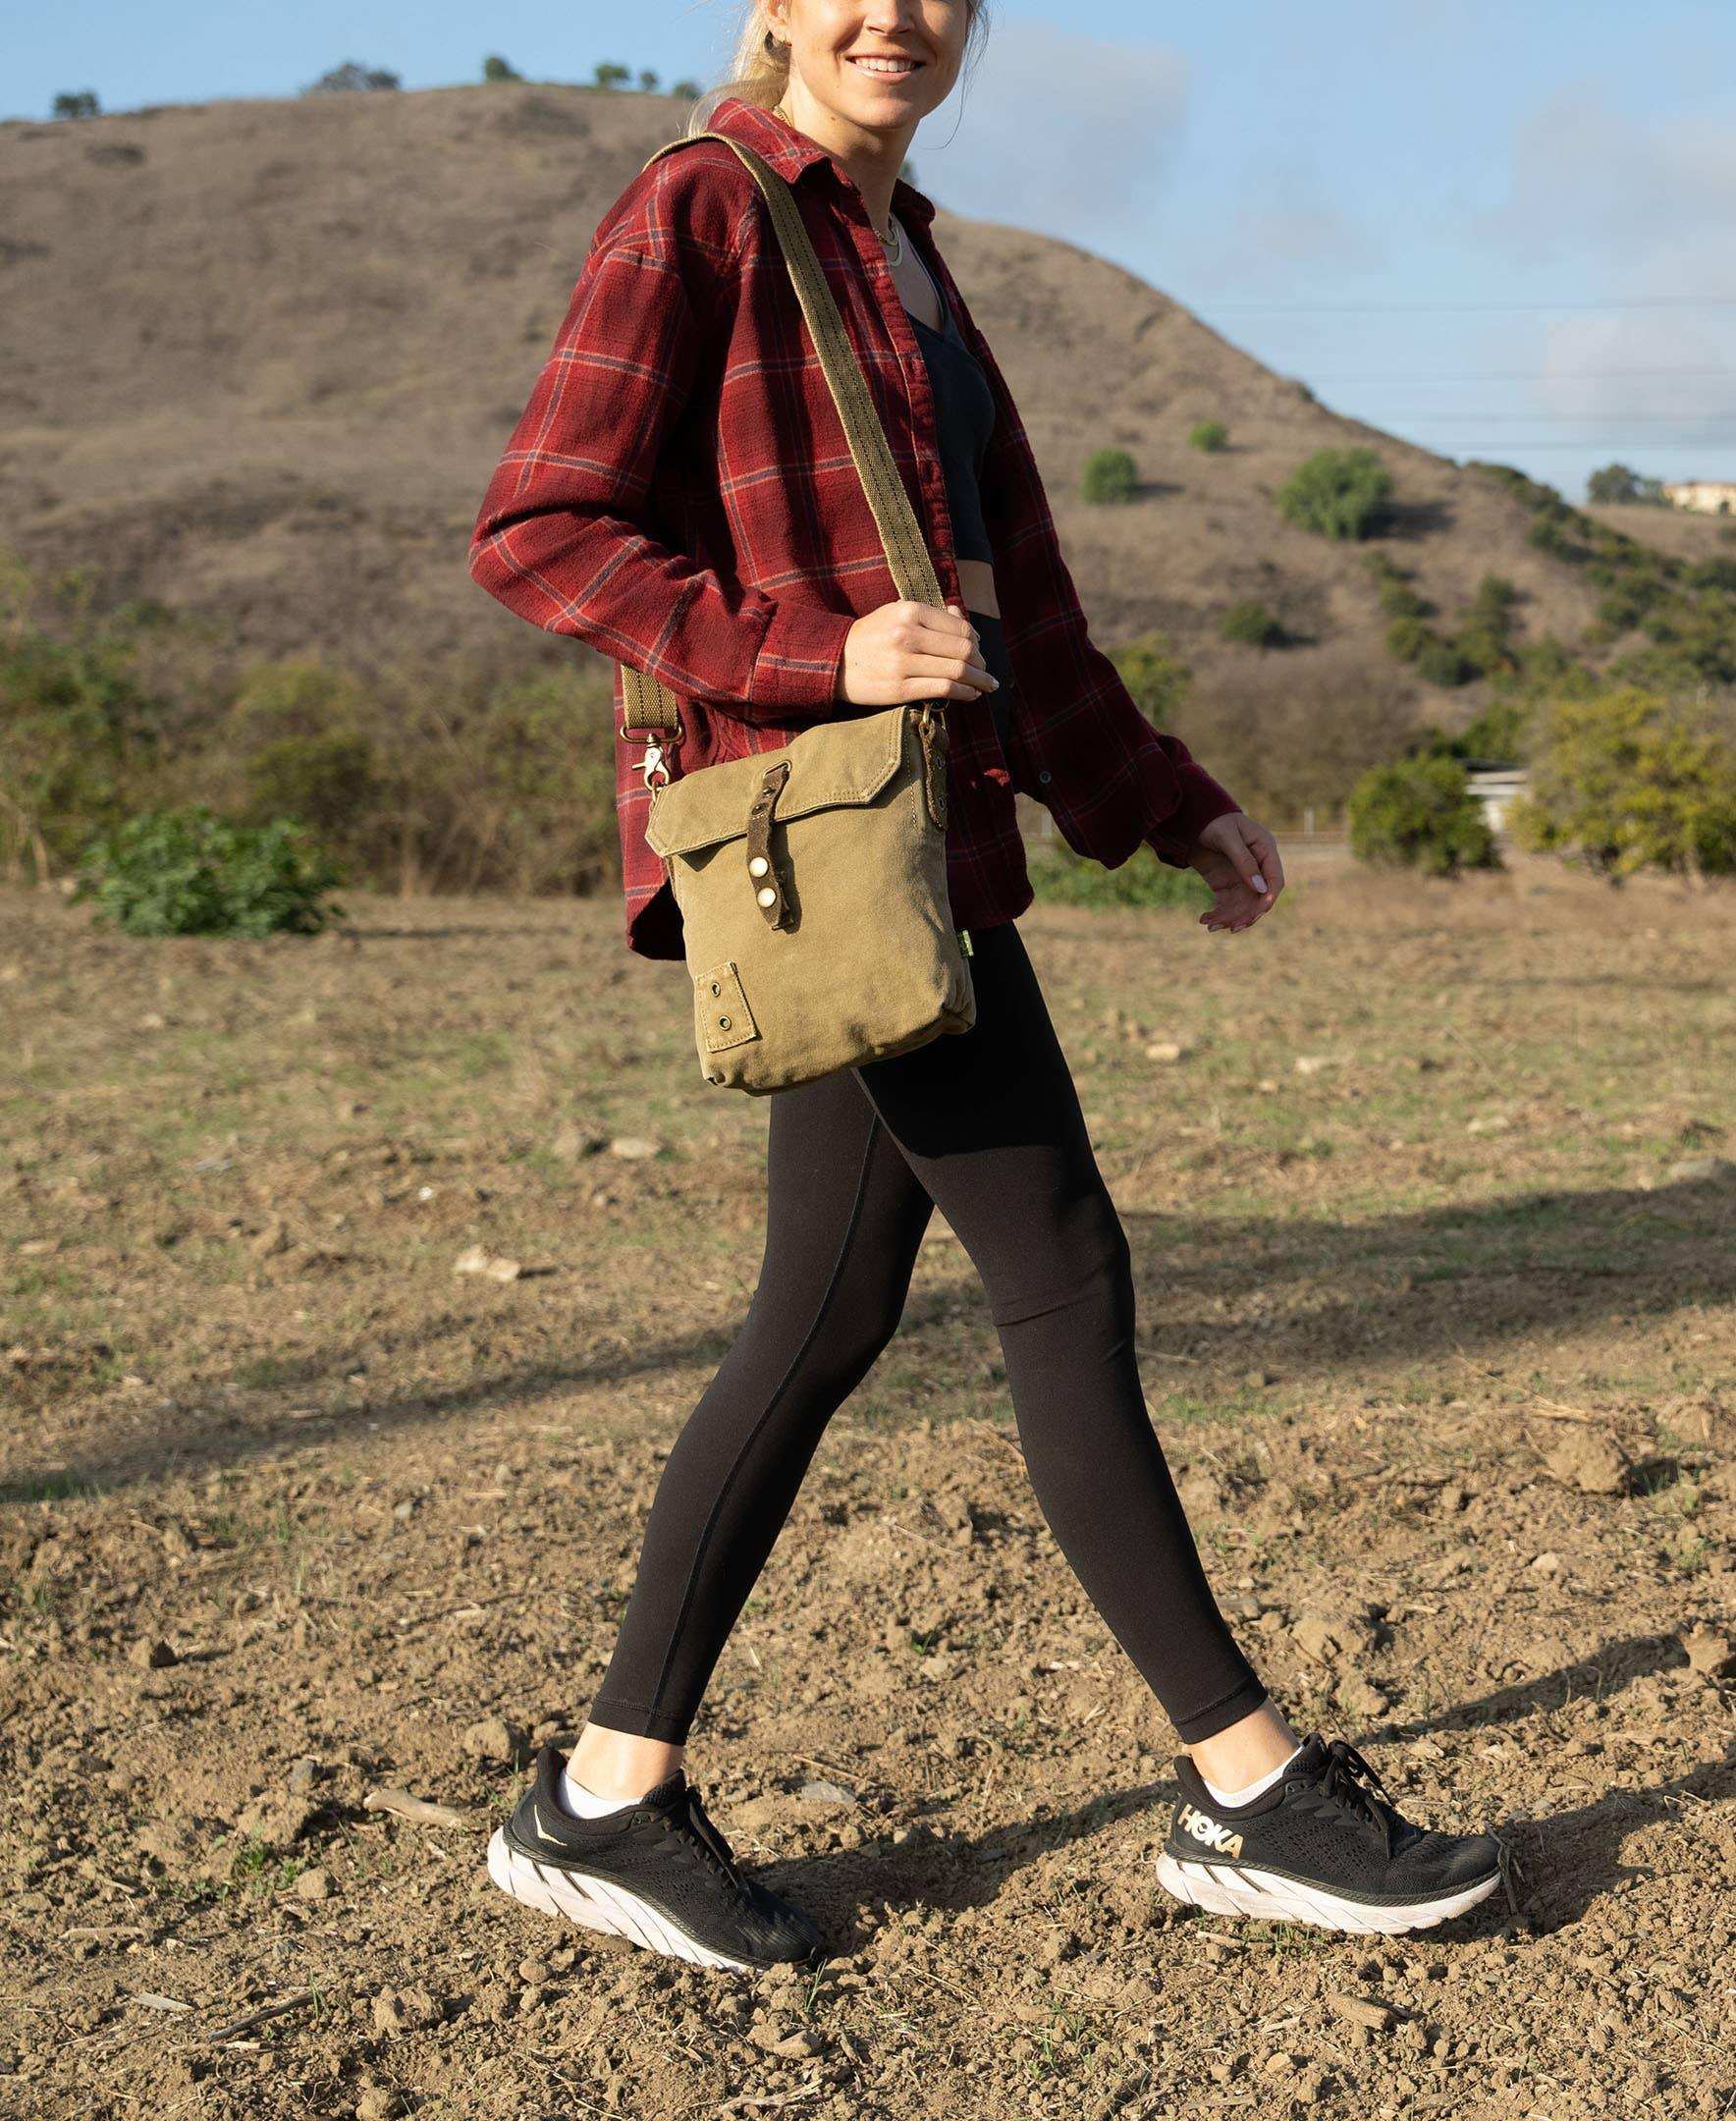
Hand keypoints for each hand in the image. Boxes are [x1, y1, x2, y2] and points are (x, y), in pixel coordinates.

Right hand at [837, 600, 999, 706]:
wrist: (833, 661)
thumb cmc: (871, 637)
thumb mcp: (896, 614)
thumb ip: (930, 616)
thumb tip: (964, 621)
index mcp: (909, 611)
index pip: (959, 627)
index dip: (976, 641)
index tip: (980, 651)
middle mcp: (907, 634)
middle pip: (963, 649)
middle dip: (981, 663)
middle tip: (986, 672)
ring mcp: (903, 663)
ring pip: (956, 670)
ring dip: (978, 680)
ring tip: (986, 686)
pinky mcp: (899, 689)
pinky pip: (943, 689)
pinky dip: (964, 693)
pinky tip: (970, 695)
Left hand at [1190, 813, 1283, 932]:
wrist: (1192, 819)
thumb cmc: (1213, 821)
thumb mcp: (1228, 838)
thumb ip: (1244, 861)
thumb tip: (1261, 889)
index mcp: (1265, 850)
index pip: (1275, 879)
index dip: (1269, 897)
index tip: (1259, 912)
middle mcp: (1256, 866)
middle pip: (1258, 897)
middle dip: (1247, 914)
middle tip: (1233, 927)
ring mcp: (1241, 876)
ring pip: (1242, 905)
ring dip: (1229, 918)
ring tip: (1211, 926)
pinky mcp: (1225, 883)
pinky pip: (1226, 904)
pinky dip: (1217, 914)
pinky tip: (1204, 919)